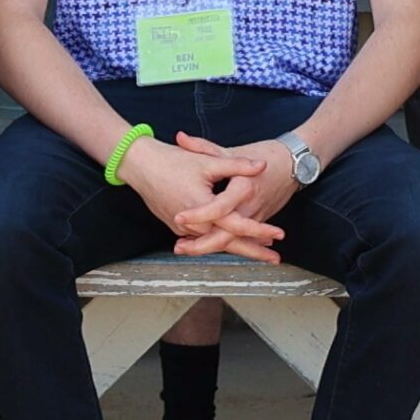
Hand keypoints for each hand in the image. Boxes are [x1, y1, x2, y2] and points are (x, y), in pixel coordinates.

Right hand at [120, 136, 279, 262]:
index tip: (279, 234)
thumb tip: (262, 165)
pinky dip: (220, 242)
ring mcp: (183, 229)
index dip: (260, 230)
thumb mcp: (208, 160)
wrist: (140, 165)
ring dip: (238, 248)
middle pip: (228, 243)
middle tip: (276, 259)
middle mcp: (193, 225)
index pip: (237, 226)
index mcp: (204, 209)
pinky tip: (232, 243)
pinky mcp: (177, 228)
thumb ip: (236, 165)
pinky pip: (203, 239)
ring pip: (215, 243)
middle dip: (253, 251)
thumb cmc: (173, 161)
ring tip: (260, 252)